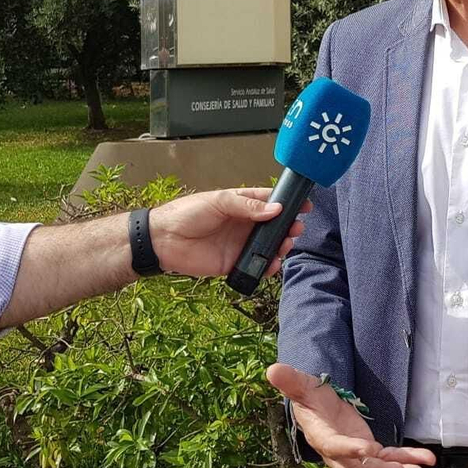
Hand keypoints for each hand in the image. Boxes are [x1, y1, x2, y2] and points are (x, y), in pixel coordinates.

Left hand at [149, 188, 307, 277]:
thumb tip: (274, 210)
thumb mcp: (219, 202)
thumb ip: (247, 206)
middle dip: (288, 227)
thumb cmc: (186, 214)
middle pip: (273, 226)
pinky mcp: (233, 263)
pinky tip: (272, 264)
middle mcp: (243, 224)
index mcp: (240, 204)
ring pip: (268, 246)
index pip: (269, 202)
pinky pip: (255, 265)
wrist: (163, 240)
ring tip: (285, 246)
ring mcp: (239, 244)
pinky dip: (267, 266)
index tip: (304, 206)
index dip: (287, 203)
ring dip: (280, 246)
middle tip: (296, 229)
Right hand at [267, 364, 434, 467]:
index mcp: (322, 437)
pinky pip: (391, 460)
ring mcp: (357, 456)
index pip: (335, 447)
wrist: (320, 408)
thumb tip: (272, 369)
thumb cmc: (311, 396)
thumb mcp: (303, 386)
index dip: (351, 450)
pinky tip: (424, 460)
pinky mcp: (371, 452)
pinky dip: (407, 460)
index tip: (369, 450)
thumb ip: (291, 381)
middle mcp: (339, 454)